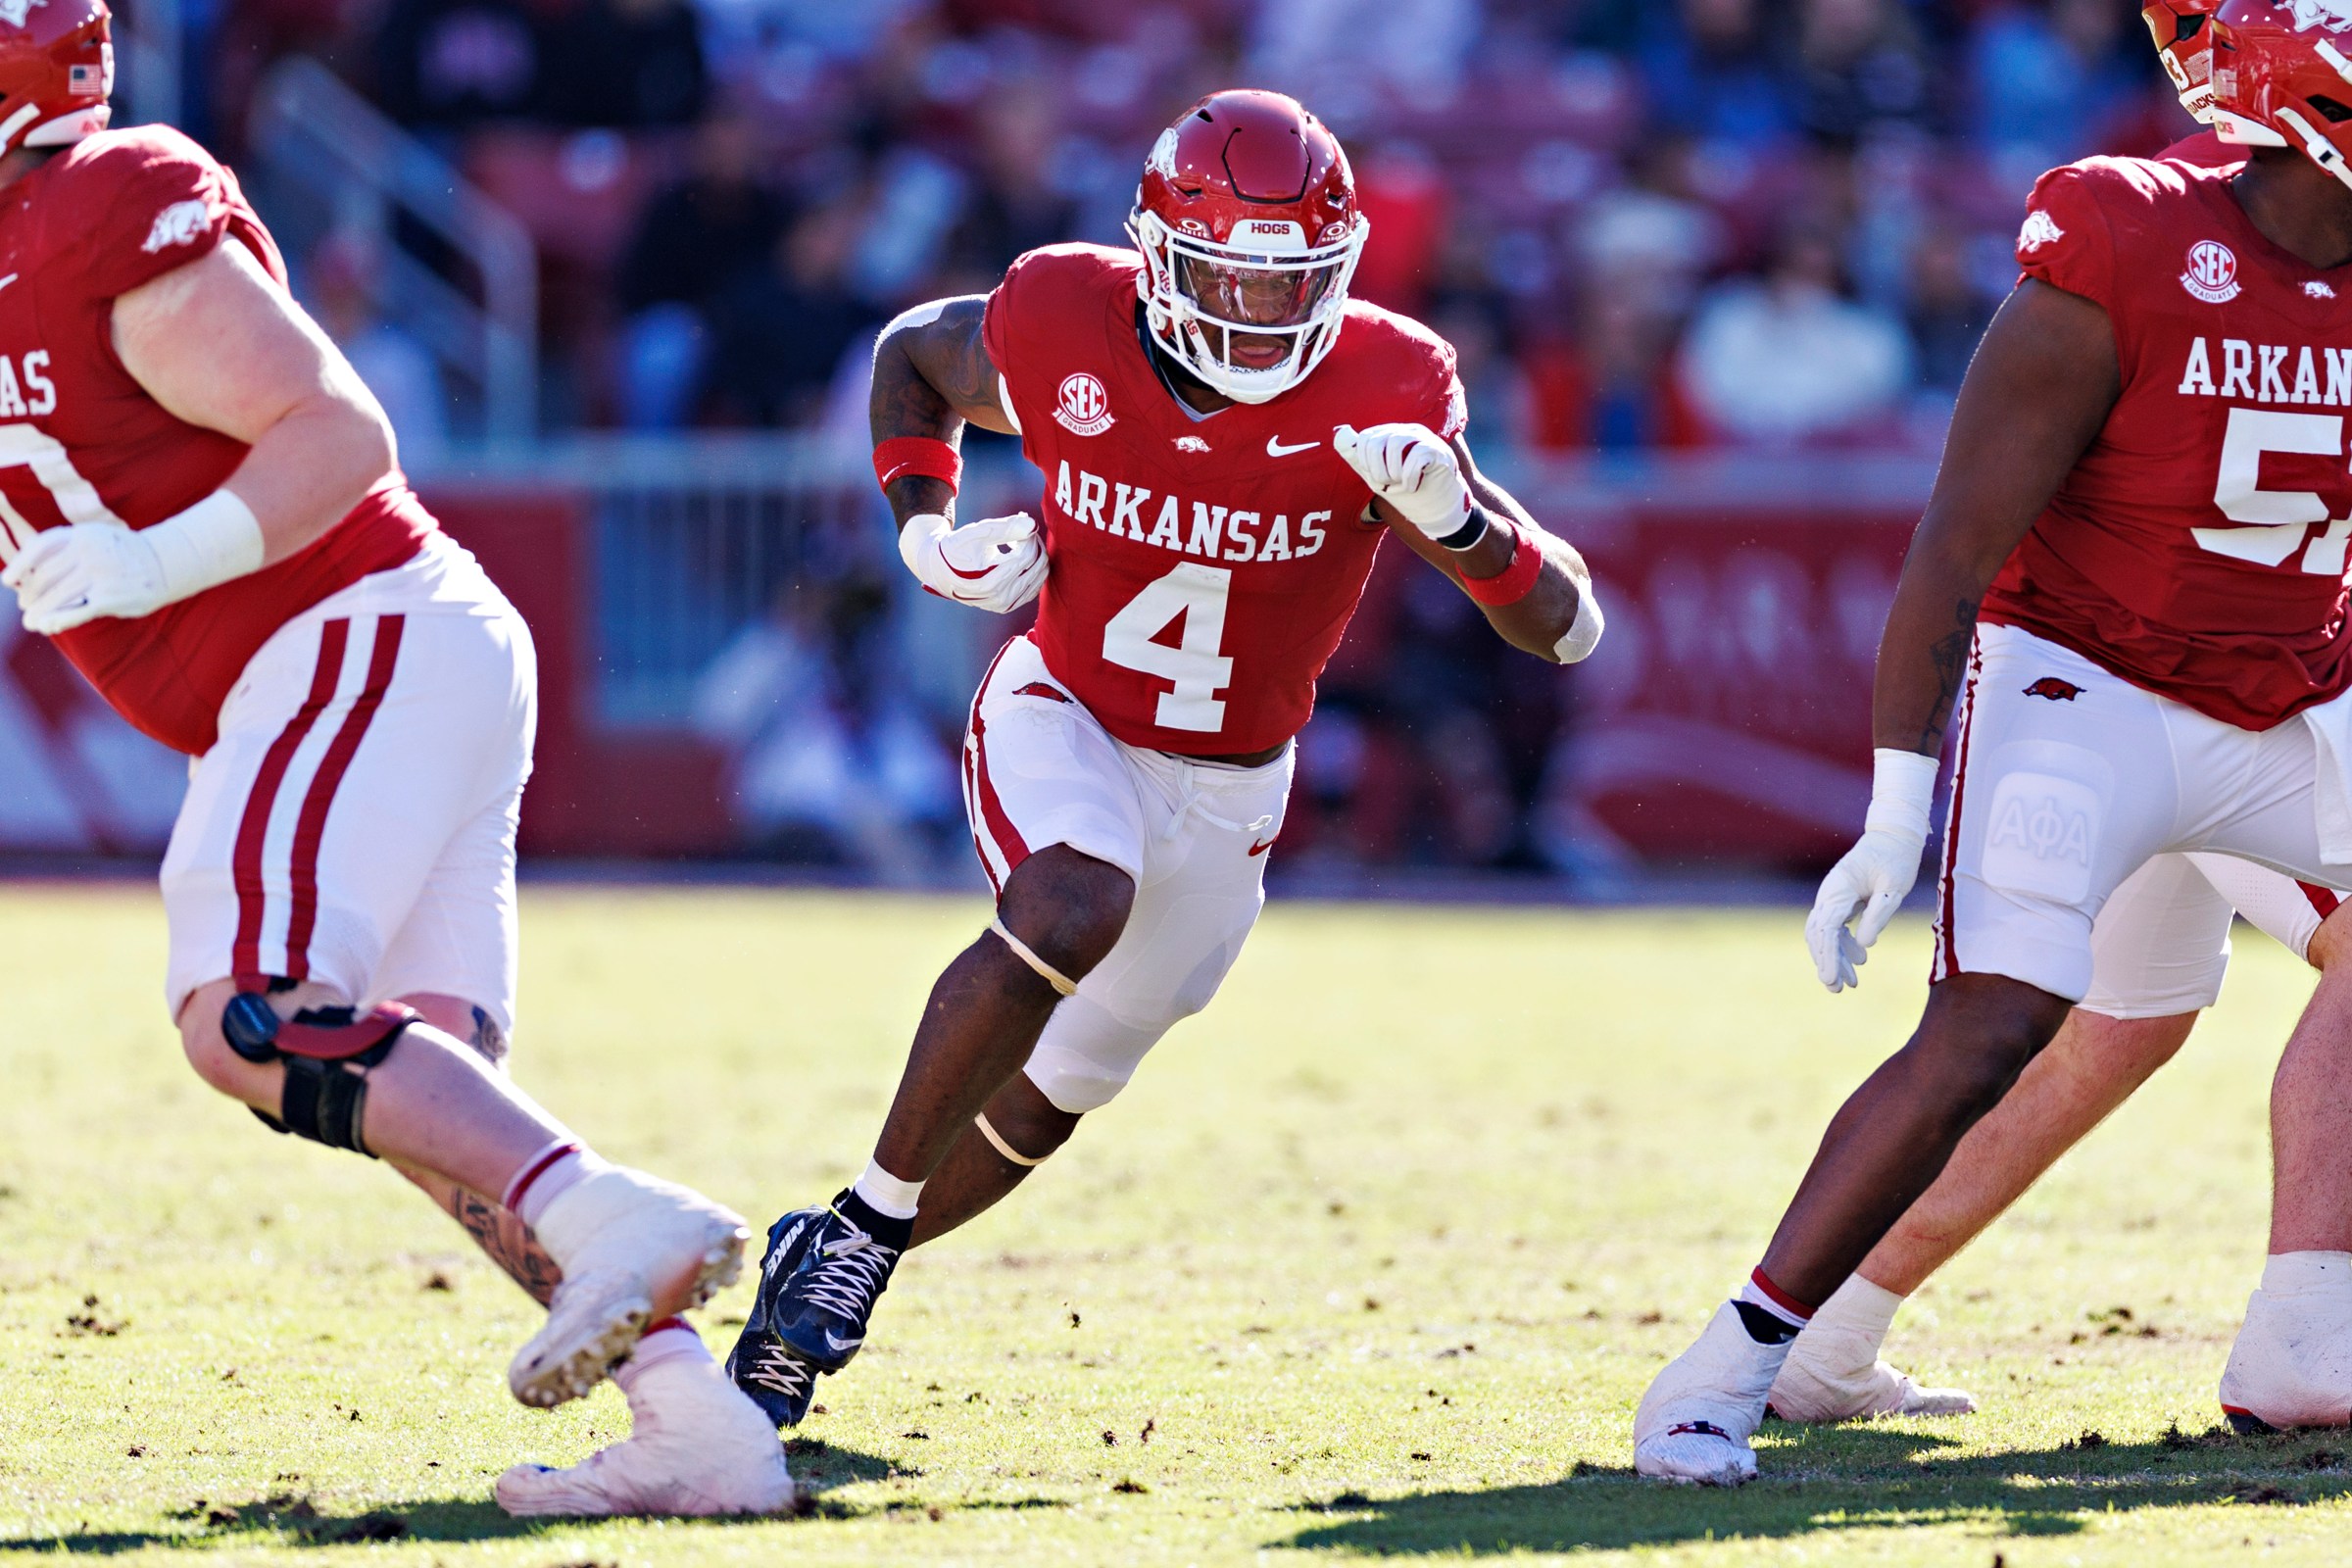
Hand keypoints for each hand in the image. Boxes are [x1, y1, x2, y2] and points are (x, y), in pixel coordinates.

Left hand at [3, 523, 167, 635]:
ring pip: (57, 597)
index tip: (7, 581)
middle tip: (25, 605)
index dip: (20, 565)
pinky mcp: (111, 597)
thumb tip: (27, 576)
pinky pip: (76, 612)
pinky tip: (49, 626)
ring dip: (40, 612)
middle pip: (46, 577)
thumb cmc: (121, 553)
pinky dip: (59, 621)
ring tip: (32, 622)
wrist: (165, 562)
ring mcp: (100, 575)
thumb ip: (64, 551)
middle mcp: (89, 552)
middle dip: (31, 595)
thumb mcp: (94, 539)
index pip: (40, 548)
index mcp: (80, 534)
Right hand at [898, 510, 1047, 614]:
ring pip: (1039, 576)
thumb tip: (1032, 524)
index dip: (1028, 535)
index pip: (1027, 555)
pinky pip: (1034, 587)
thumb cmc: (956, 549)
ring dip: (1035, 556)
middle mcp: (1000, 599)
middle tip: (1022, 530)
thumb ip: (1004, 528)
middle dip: (1034, 543)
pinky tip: (1018, 558)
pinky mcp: (1009, 606)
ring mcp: (1005, 605)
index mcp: (990, 582)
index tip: (1020, 522)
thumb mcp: (975, 534)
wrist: (940, 571)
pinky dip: (1032, 570)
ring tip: (1017, 543)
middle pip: (1036, 566)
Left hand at [1332, 422, 1469, 538]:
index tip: (1373, 477)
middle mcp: (1407, 431)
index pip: (1367, 437)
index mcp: (1391, 435)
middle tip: (1386, 483)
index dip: (1364, 460)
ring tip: (1399, 484)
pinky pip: (1418, 455)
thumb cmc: (1405, 489)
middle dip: (1376, 468)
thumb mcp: (1377, 476)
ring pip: (1397, 443)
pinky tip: (1412, 487)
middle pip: (1378, 439)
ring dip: (1393, 472)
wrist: (1436, 507)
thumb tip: (1338, 435)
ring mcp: (1425, 438)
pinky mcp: (1439, 450)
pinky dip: (1410, 477)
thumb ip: (1358, 458)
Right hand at [1804, 749, 1938, 991]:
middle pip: (1819, 935)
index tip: (1832, 979)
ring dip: (1834, 958)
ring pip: (1825, 934)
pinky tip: (1859, 961)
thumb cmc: (1897, 859)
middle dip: (1826, 963)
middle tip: (1837, 989)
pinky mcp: (1842, 900)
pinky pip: (1835, 928)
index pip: (1827, 929)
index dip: (1828, 956)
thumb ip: (1879, 914)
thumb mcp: (1893, 887)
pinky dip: (1843, 946)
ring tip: (1849, 984)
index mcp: (1839, 889)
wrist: (1894, 836)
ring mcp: (1833, 897)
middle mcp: (1830, 894)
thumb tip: (1866, 945)